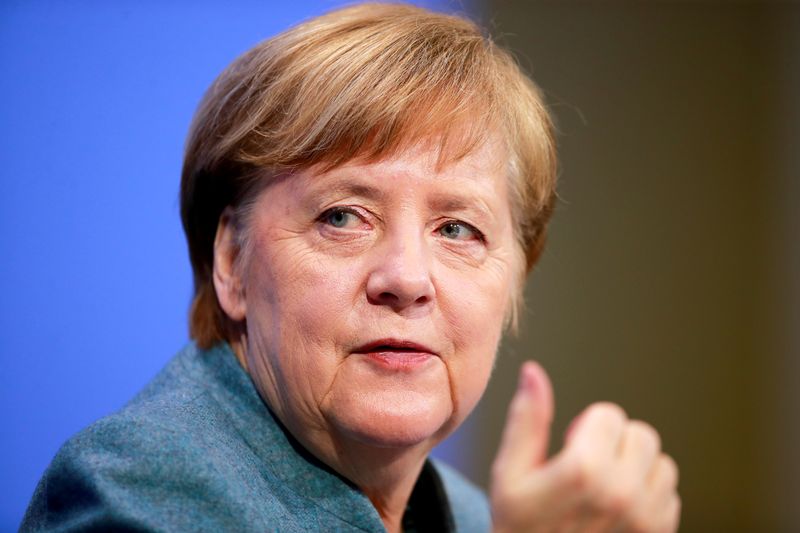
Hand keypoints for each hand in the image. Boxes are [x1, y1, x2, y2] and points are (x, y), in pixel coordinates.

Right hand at [490, 362, 679, 532]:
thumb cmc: (520, 527)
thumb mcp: (510, 473)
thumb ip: (526, 419)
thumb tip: (533, 372)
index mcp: (584, 471)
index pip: (609, 414)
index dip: (585, 427)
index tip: (569, 448)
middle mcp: (622, 493)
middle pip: (639, 433)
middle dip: (613, 442)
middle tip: (587, 466)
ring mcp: (646, 518)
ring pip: (659, 462)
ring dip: (634, 467)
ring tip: (604, 487)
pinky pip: (670, 493)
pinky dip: (648, 494)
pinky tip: (619, 508)